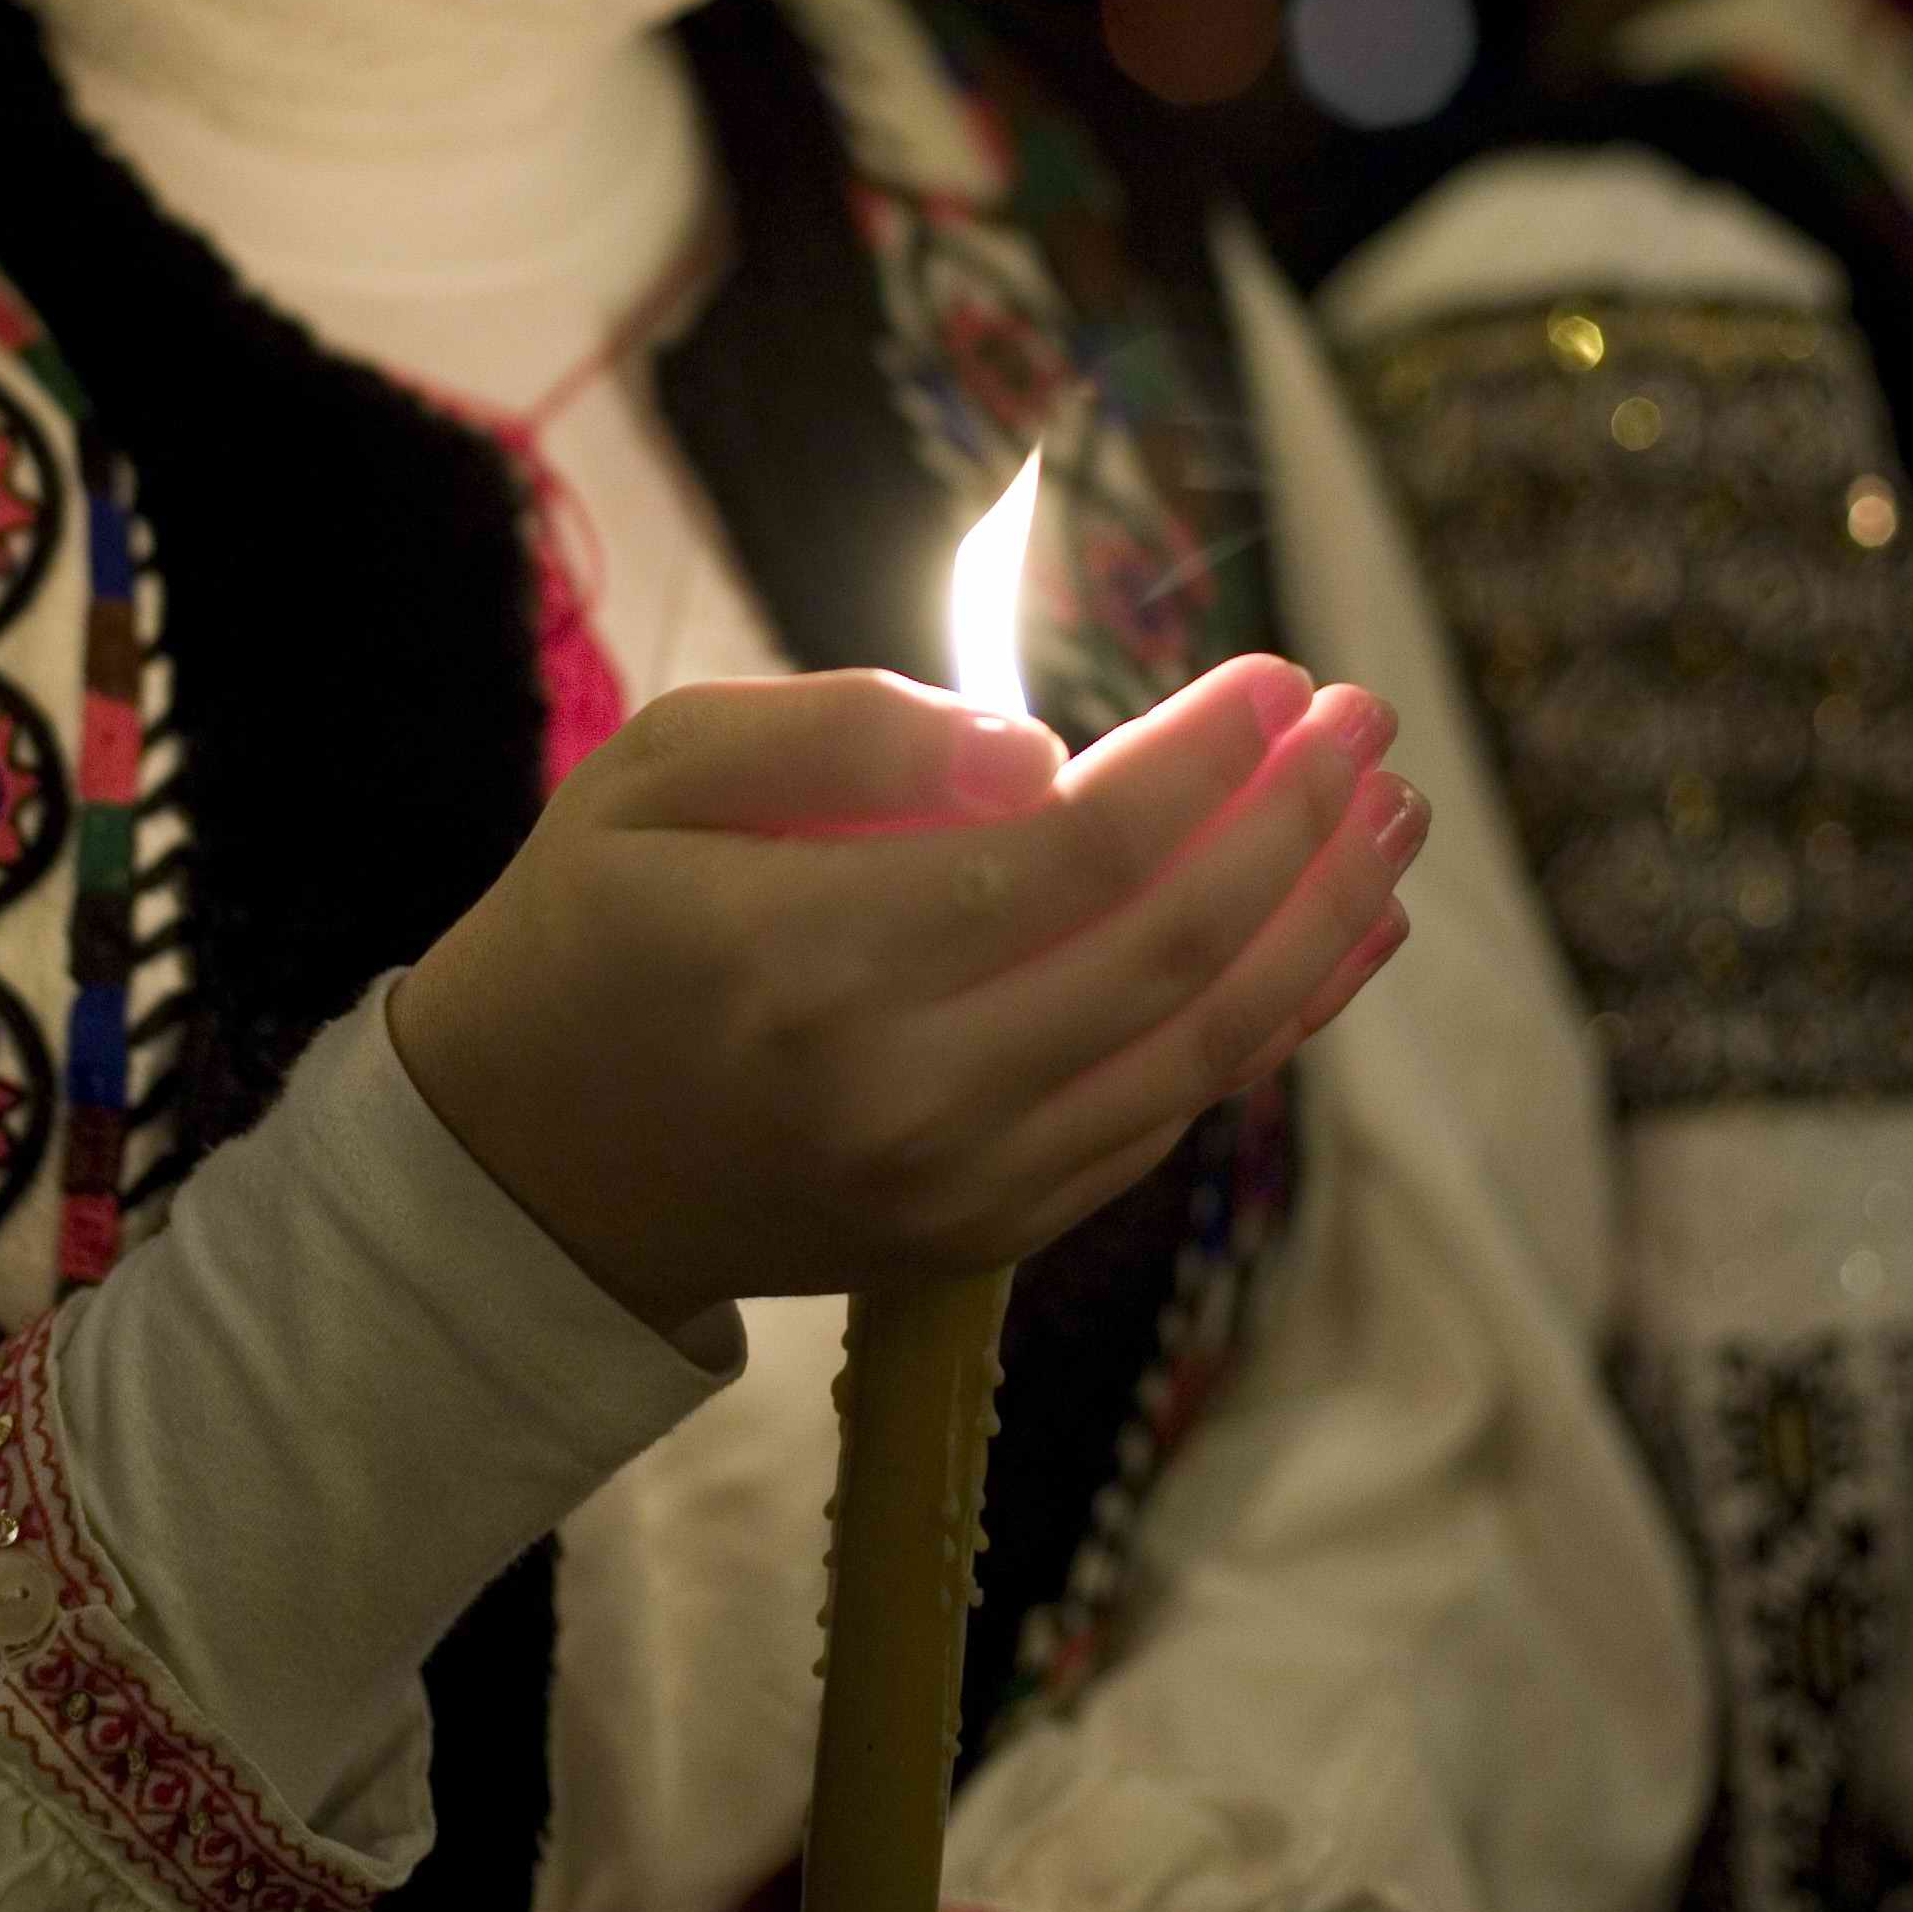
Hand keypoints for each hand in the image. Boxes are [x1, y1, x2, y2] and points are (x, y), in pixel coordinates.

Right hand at [388, 650, 1419, 1330]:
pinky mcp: (981, 1237)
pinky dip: (1268, 1026)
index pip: (1078, 856)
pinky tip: (1326, 935)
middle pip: (1169, 953)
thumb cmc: (588, 931)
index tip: (1280, 674)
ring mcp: (954, 1187)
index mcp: (810, 959)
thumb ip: (840, 730)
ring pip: (1199, 1053)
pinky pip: (1163, 1121)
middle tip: (1368, 718)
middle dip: (1295, 824)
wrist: (520, 1174)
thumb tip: (1037, 751)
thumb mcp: (655, 770)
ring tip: (1392, 818)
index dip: (1206, 762)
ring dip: (1317, 926)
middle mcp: (902, 1093)